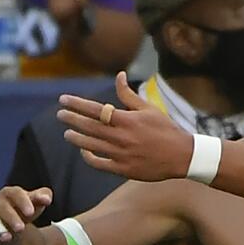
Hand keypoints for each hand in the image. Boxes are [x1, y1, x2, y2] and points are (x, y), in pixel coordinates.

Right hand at [0, 185, 52, 244]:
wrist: (13, 223)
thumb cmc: (26, 210)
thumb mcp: (36, 203)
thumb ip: (43, 198)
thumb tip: (46, 198)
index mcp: (11, 193)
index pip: (15, 193)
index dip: (22, 202)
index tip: (31, 213)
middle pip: (1, 206)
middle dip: (10, 217)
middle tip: (21, 228)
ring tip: (7, 238)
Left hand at [58, 71, 193, 180]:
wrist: (183, 156)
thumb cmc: (166, 130)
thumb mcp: (149, 108)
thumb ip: (128, 94)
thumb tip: (118, 75)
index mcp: (127, 120)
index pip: (94, 109)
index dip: (77, 104)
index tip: (63, 100)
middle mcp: (121, 137)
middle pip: (89, 126)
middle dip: (72, 119)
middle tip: (61, 114)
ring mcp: (121, 154)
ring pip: (90, 145)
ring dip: (76, 138)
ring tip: (67, 133)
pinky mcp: (123, 169)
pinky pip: (99, 163)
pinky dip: (88, 157)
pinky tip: (84, 151)